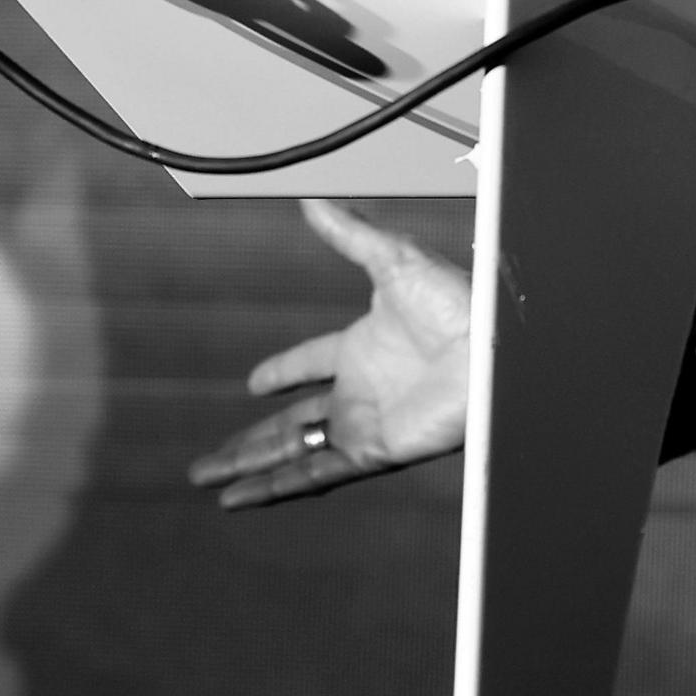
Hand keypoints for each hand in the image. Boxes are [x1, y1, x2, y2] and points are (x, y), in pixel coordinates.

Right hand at [185, 199, 471, 508]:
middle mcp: (359, 392)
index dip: (283, 373)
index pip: (310, 364)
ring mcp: (364, 425)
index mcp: (361, 348)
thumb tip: (312, 199)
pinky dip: (276, 487)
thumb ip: (349, 236)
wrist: (489, 345)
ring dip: (250, 468)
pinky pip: (315, 475)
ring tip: (207, 480)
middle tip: (206, 459)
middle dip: (248, 441)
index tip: (254, 383)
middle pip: (291, 424)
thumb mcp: (392, 261)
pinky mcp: (373, 452)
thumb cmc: (456, 300)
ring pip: (293, 454)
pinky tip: (243, 496)